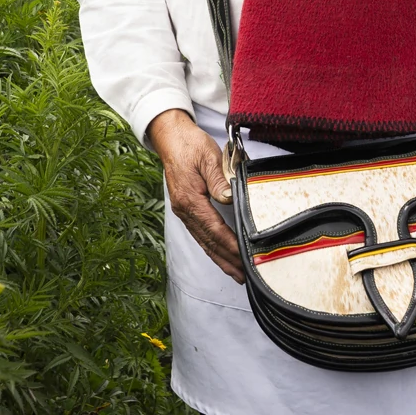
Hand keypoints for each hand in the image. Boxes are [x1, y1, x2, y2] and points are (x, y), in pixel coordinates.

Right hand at [148, 109, 244, 283]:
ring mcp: (183, 211)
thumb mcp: (208, 157)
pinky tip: (220, 255)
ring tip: (236, 273)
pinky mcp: (186, 209)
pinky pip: (200, 234)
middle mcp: (184, 209)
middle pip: (208, 241)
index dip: (230, 244)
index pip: (214, 229)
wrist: (171, 138)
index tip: (244, 257)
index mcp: (190, 199)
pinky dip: (212, 248)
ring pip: (204, 241)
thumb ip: (219, 179)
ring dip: (220, 258)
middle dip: (227, 260)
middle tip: (244, 276)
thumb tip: (229, 197)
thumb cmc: (190, 145)